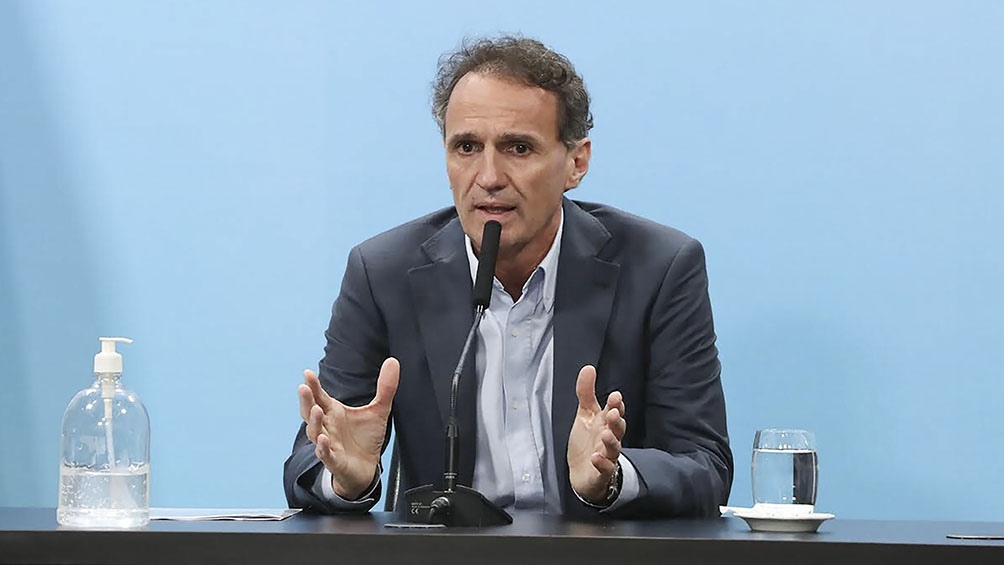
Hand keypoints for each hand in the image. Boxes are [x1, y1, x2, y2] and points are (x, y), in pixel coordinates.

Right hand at [298, 357, 398, 499]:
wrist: (366, 468)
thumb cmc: (366, 438)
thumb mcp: (379, 410)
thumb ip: (385, 387)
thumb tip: (393, 361)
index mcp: (334, 412)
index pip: (319, 397)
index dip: (313, 386)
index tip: (308, 373)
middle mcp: (327, 426)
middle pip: (311, 412)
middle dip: (306, 400)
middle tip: (303, 387)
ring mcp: (329, 444)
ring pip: (315, 433)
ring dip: (314, 422)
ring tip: (316, 410)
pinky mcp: (335, 461)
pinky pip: (325, 454)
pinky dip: (322, 448)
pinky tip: (323, 440)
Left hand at [566, 365, 626, 504]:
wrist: (582, 473)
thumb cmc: (587, 442)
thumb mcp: (584, 414)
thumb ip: (586, 392)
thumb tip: (589, 368)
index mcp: (606, 423)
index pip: (614, 412)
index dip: (616, 405)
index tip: (615, 396)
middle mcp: (609, 438)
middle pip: (618, 429)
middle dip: (617, 420)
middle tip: (613, 412)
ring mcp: (607, 456)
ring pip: (614, 448)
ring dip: (611, 441)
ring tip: (606, 433)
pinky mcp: (601, 473)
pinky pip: (605, 469)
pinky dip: (602, 464)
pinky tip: (596, 457)